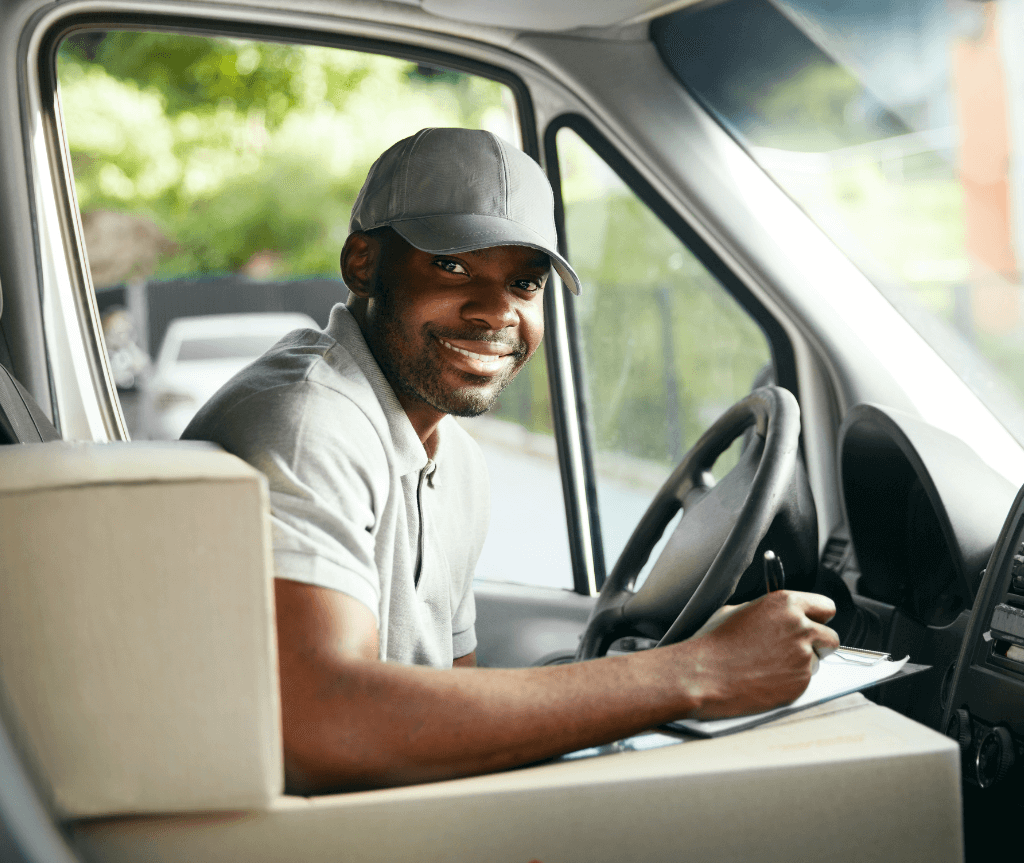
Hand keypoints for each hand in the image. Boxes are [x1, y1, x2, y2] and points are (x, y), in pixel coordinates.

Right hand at [678, 590, 839, 719]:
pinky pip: (805, 681)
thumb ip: (766, 611)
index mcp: (784, 603)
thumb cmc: (714, 643)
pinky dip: (791, 682)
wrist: (704, 675)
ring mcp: (803, 656)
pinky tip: (767, 678)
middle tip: (794, 649)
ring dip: (802, 664)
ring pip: (818, 661)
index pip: (825, 607)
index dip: (818, 617)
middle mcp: (799, 627)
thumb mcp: (737, 611)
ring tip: (771, 666)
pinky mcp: (801, 682)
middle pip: (831, 637)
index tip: (812, 623)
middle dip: (817, 644)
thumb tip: (776, 616)